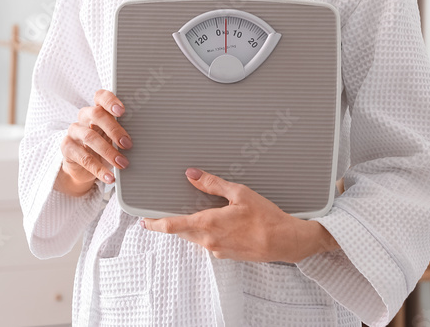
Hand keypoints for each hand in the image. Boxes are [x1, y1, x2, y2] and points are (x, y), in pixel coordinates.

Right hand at [54, 89, 132, 196]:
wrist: (81, 167)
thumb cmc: (102, 146)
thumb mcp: (112, 137)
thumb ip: (122, 132)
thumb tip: (146, 138)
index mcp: (97, 110)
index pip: (101, 96)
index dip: (110, 101)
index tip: (122, 111)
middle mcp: (84, 117)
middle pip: (96, 114)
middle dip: (114, 129)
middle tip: (128, 144)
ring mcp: (74, 132)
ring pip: (90, 137)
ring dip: (108, 151)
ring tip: (122, 164)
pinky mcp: (67, 148)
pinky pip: (83, 158)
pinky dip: (98, 169)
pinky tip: (109, 176)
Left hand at [140, 168, 339, 262]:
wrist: (285, 242)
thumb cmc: (266, 218)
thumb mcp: (239, 193)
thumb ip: (213, 184)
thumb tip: (192, 174)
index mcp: (208, 225)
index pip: (172, 226)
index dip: (154, 224)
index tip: (144, 221)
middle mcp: (209, 241)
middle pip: (180, 232)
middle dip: (169, 224)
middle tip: (161, 214)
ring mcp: (217, 250)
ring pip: (194, 238)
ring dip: (187, 228)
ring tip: (187, 214)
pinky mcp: (227, 254)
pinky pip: (208, 243)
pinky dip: (203, 233)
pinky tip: (213, 223)